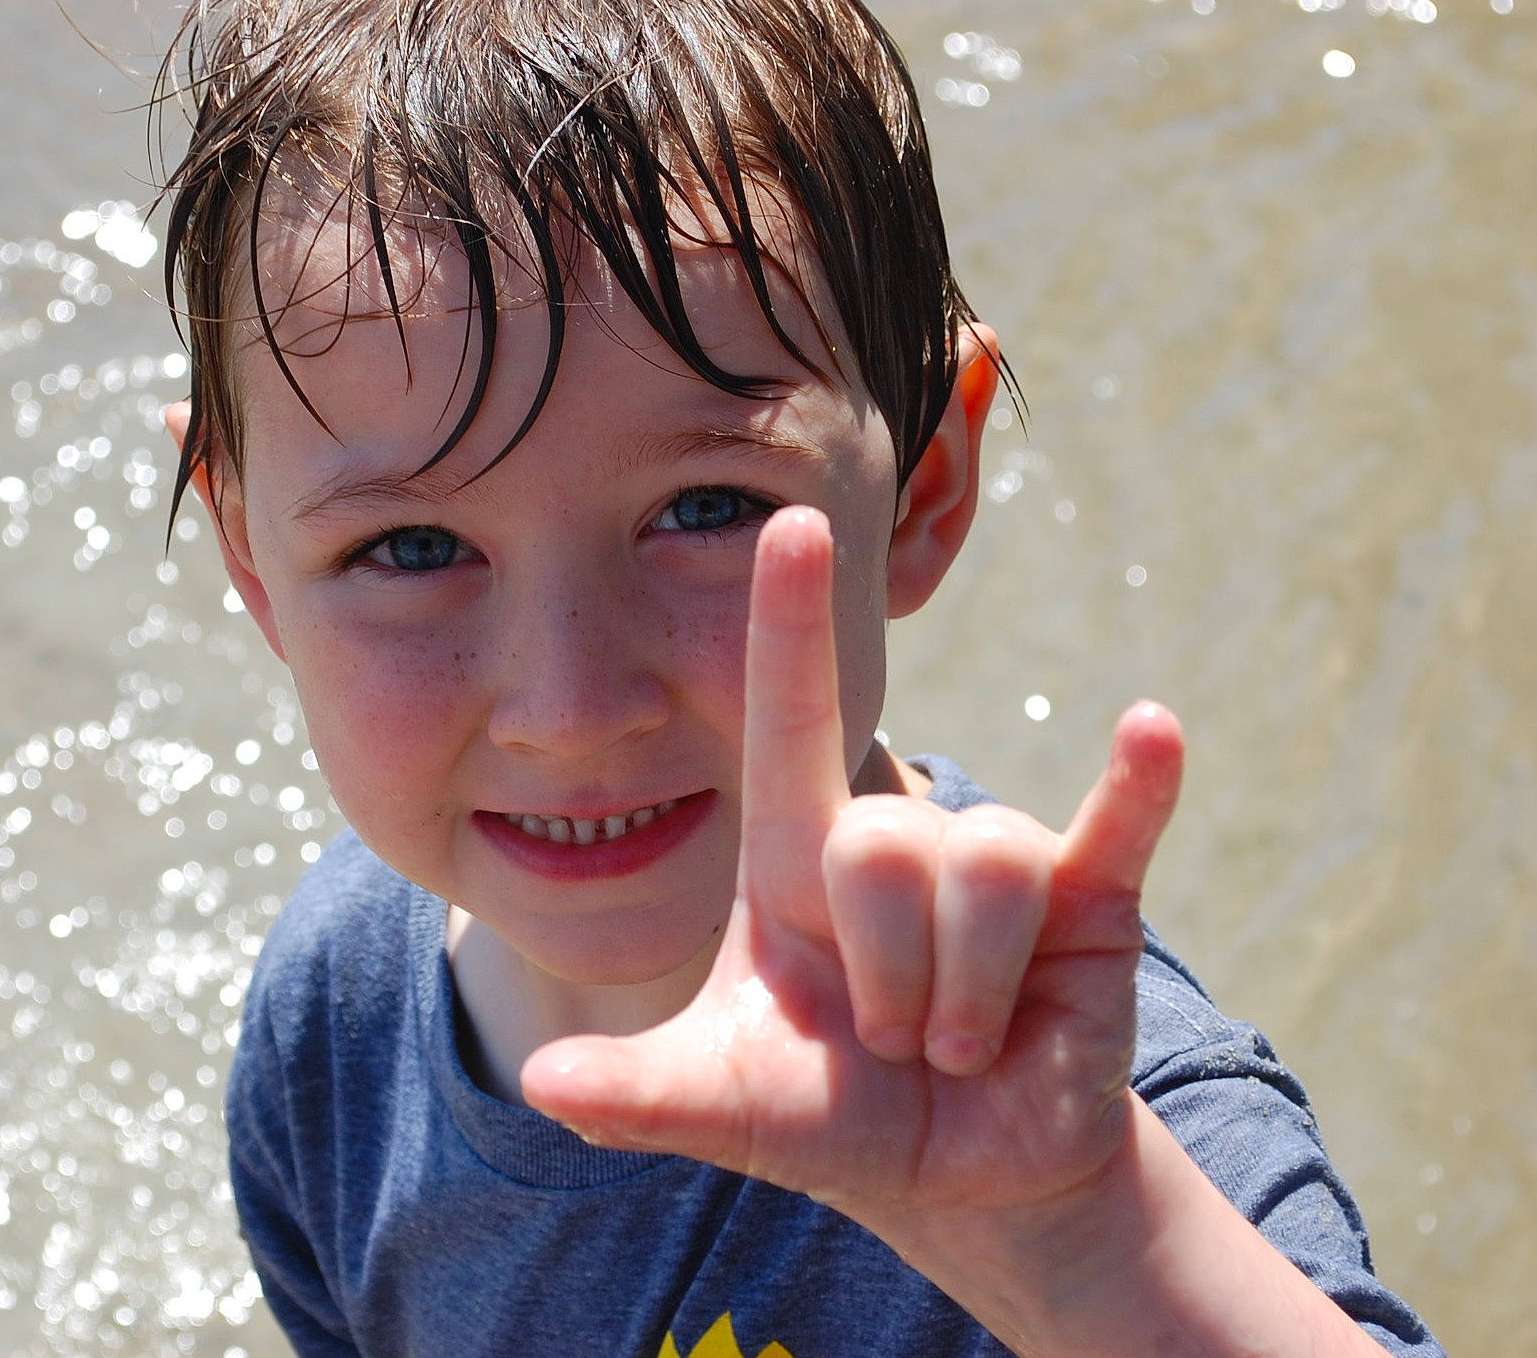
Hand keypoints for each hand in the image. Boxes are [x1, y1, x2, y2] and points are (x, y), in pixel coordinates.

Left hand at [521, 505, 1184, 1235]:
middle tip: (891, 1041)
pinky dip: (1138, 786)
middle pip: (880, 844)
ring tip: (958, 1043)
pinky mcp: (1092, 895)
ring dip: (966, 994)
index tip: (789, 520)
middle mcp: (893, 837)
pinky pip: (1118, 826)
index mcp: (795, 856)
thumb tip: (542, 1088)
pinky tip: (1151, 729)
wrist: (969, 1173)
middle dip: (886, 975)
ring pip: (985, 872)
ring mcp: (997, 858)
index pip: (787, 715)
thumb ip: (641, 1095)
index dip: (790, 623)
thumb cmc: (835, 1113)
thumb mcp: (732, 1105)